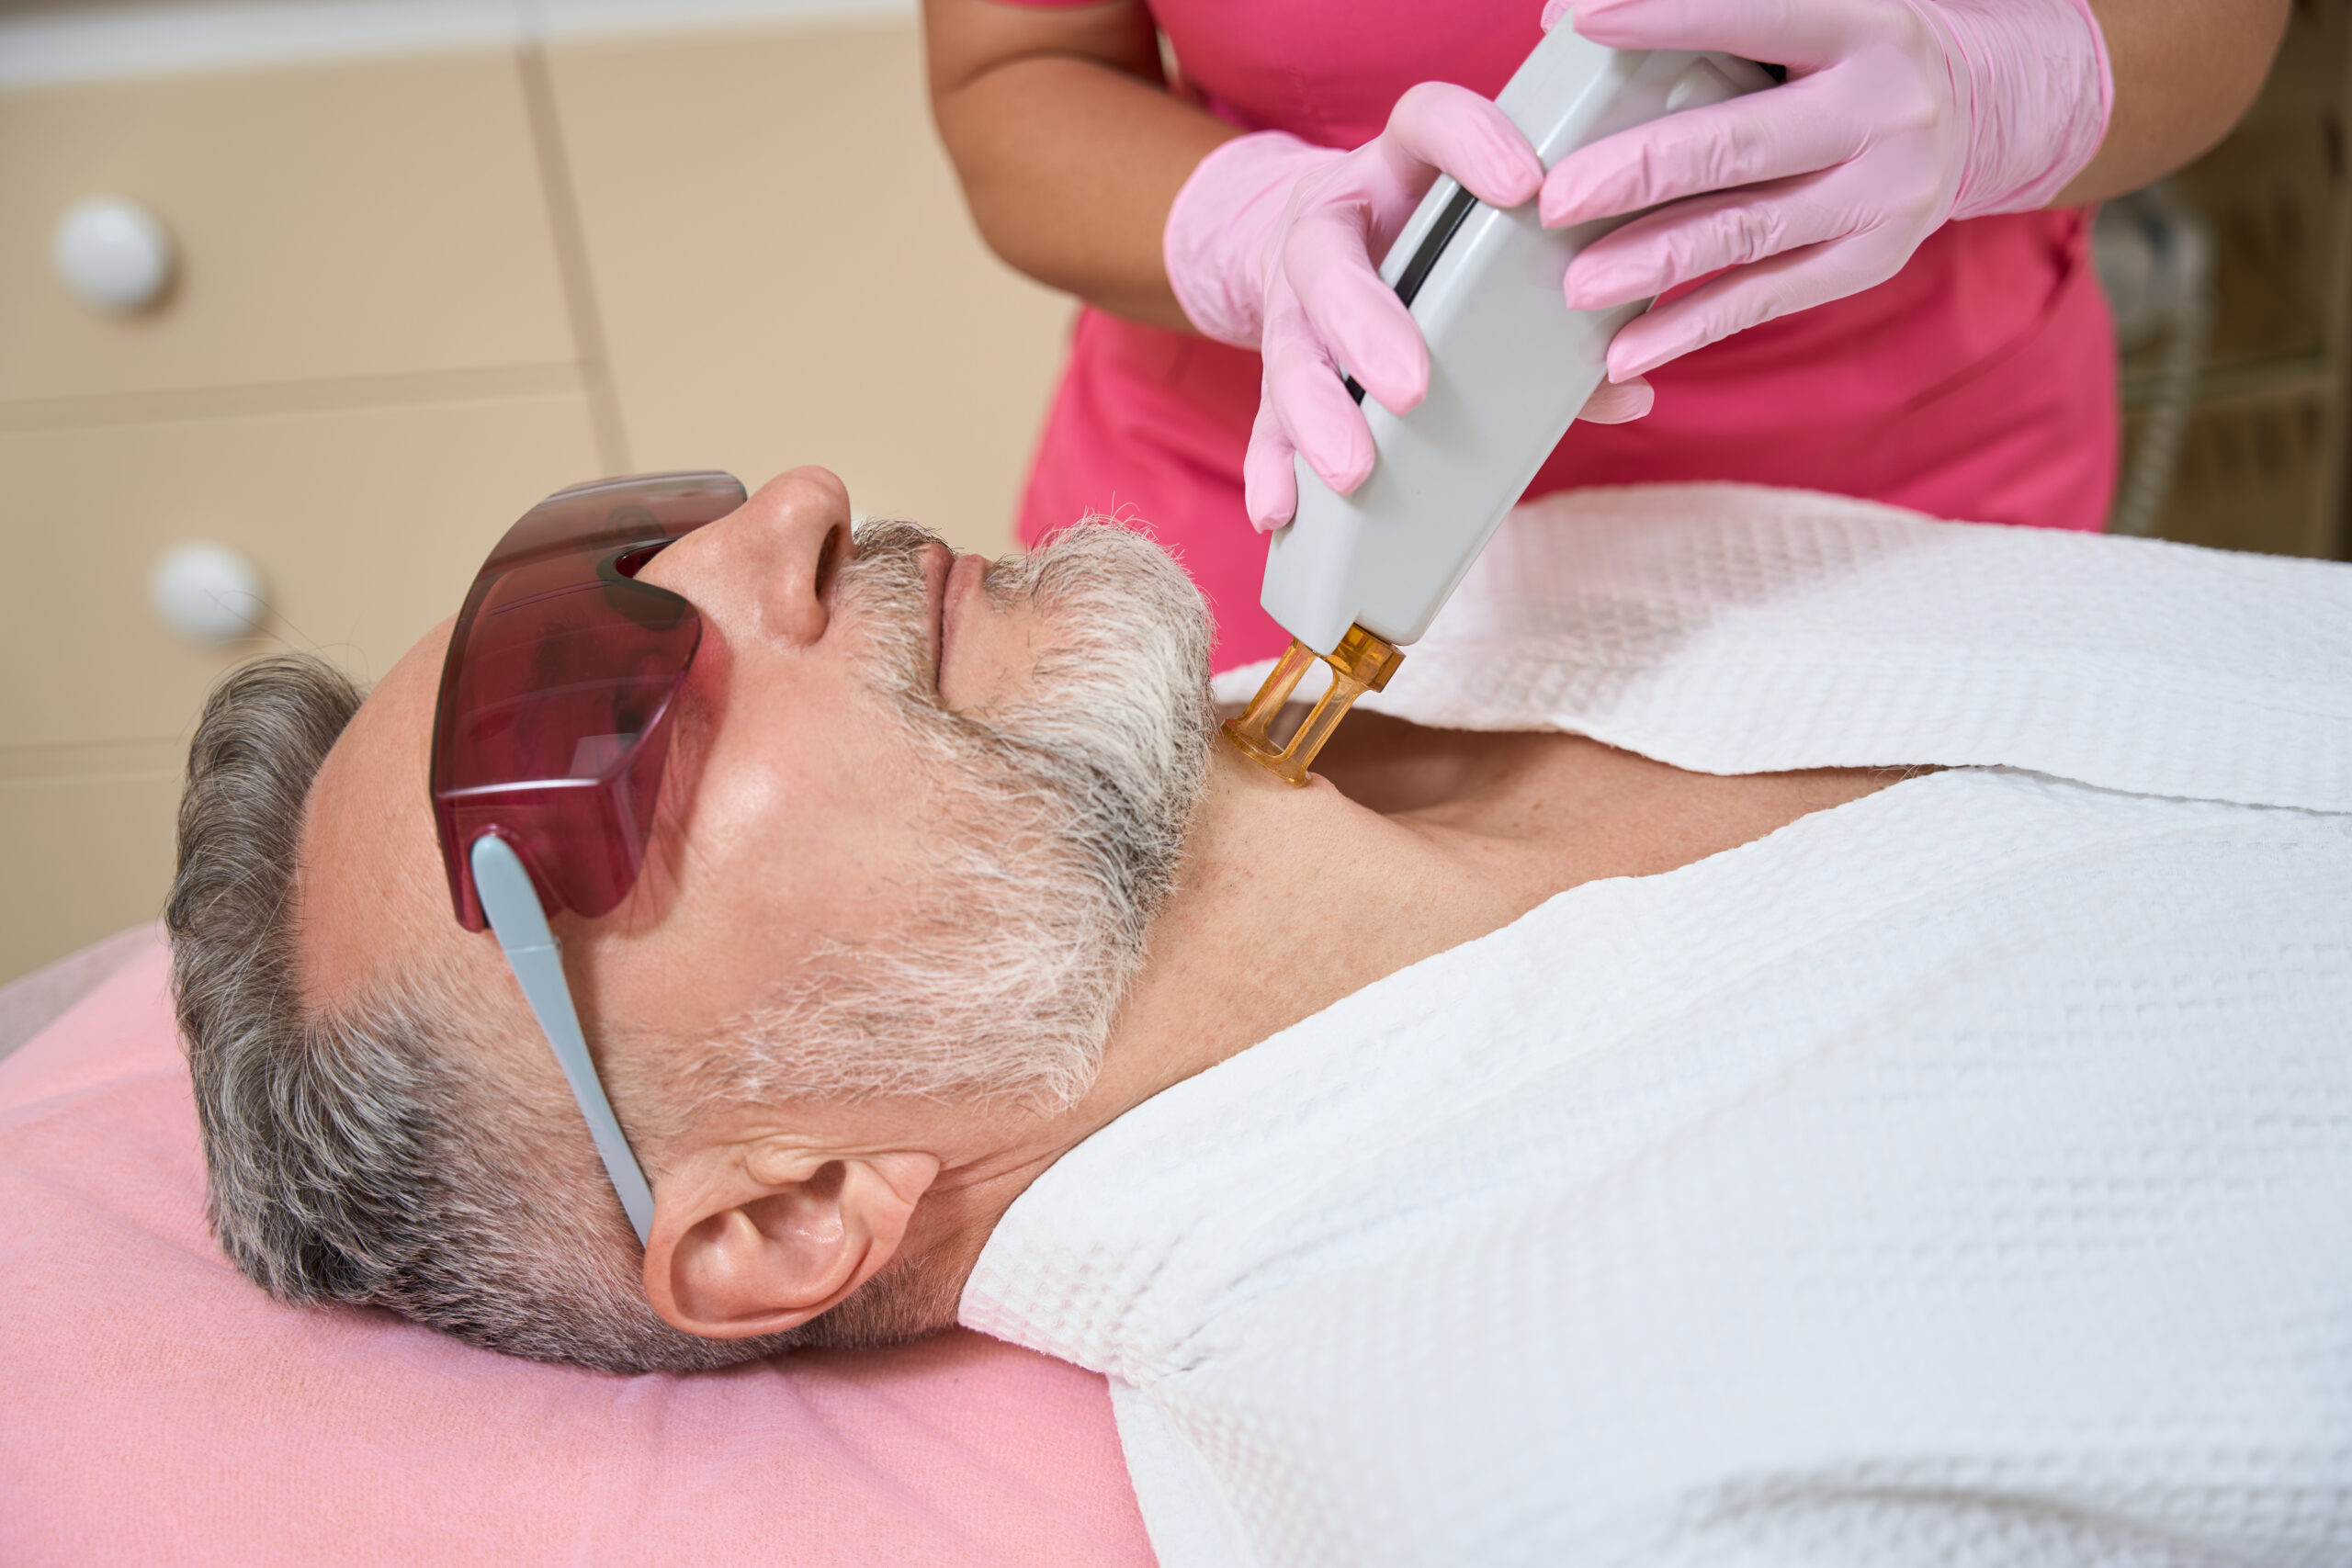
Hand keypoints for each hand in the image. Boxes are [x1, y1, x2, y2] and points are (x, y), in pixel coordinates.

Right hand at [1164, 86, 1654, 532]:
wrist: (1318, 240)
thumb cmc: (1433, 242)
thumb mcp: (1484, 242)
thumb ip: (1553, 303)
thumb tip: (1630, 388)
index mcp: (1396, 169)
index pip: (1426, 123)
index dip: (1471, 144)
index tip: (1523, 187)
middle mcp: (1330, 227)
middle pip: (1330, 265)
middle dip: (1367, 327)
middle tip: (1412, 390)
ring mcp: (1292, 301)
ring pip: (1289, 349)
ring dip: (1319, 411)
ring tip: (1352, 470)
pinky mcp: (1275, 367)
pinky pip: (1263, 419)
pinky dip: (1270, 467)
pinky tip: (1279, 511)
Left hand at [1538, 0, 2111, 380]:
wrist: (1978, 112)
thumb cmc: (1845, 57)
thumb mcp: (1808, 17)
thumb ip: (1717, 20)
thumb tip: (1566, 19)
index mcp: (1858, 24)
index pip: (1755, 15)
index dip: (1671, 18)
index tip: (1584, 23)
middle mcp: (1880, 107)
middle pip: (1742, 144)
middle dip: (1641, 172)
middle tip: (1557, 201)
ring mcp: (1882, 192)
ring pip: (1750, 233)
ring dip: (1654, 264)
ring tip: (1577, 288)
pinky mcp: (1871, 261)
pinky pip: (1765, 300)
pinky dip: (1689, 328)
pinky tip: (1624, 351)